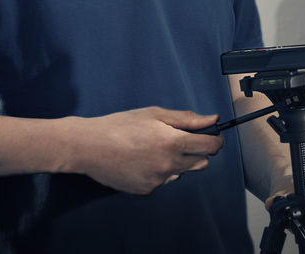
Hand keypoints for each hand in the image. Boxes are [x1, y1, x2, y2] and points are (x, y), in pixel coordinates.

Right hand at [73, 107, 223, 194]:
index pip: (210, 147)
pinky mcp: (146, 190)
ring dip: (176, 162)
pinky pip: (162, 181)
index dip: (215, 140)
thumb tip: (212, 119)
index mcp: (172, 143)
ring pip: (181, 173)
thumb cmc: (119, 126)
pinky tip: (141, 160)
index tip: (213, 136)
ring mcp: (157, 181)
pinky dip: (158, 172)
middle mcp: (168, 165)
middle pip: (201, 163)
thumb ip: (186, 119)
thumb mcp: (154, 114)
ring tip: (152, 149)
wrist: (89, 147)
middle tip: (178, 140)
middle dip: (196, 152)